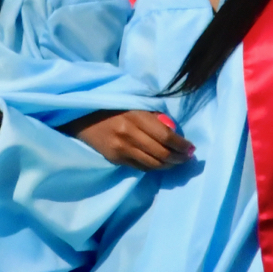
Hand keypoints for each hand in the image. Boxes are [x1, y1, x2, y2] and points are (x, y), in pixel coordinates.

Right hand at [65, 109, 194, 169]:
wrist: (80, 116)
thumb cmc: (111, 106)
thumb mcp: (133, 103)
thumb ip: (152, 116)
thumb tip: (174, 130)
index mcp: (135, 116)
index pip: (165, 135)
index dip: (181, 145)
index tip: (191, 148)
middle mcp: (128, 134)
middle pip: (161, 153)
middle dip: (178, 158)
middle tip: (187, 157)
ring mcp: (120, 149)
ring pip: (152, 164)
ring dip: (168, 165)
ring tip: (176, 162)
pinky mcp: (115, 159)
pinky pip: (140, 167)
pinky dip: (153, 167)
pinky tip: (159, 163)